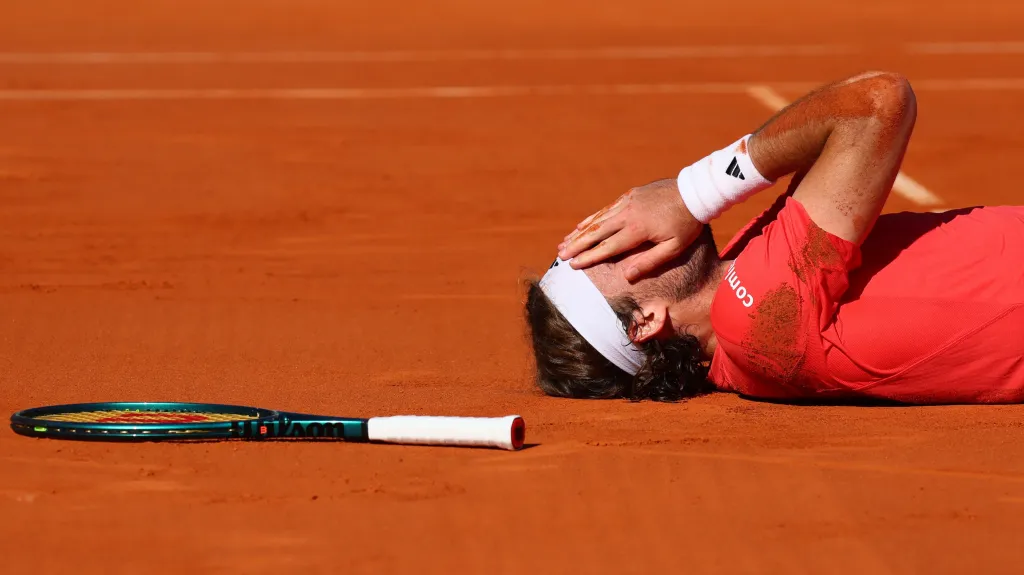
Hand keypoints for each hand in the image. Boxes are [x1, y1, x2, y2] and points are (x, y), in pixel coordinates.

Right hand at [557, 178, 702, 281]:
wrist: (695, 192)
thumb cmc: (687, 224)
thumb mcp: (674, 248)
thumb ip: (650, 262)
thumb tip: (627, 276)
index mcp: (638, 229)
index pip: (608, 246)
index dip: (589, 257)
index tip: (573, 265)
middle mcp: (628, 214)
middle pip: (596, 232)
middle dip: (577, 245)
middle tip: (560, 255)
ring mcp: (627, 202)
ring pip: (598, 219)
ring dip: (580, 232)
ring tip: (564, 242)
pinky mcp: (629, 195)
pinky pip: (606, 209)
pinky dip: (592, 218)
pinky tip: (581, 225)